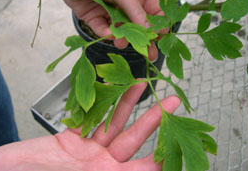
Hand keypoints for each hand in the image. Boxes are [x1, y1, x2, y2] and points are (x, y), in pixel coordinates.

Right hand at [0, 83, 179, 170]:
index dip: (161, 159)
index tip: (179, 140)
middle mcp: (100, 168)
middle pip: (132, 141)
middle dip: (153, 120)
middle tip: (172, 102)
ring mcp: (85, 153)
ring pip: (112, 124)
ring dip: (127, 104)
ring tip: (141, 85)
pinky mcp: (68, 140)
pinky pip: (86, 119)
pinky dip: (97, 104)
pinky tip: (109, 88)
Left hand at [42, 0, 162, 60]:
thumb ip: (135, 11)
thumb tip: (150, 29)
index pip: (152, 11)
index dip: (157, 24)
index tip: (160, 37)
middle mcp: (123, 3)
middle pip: (137, 25)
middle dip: (142, 39)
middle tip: (149, 54)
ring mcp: (108, 11)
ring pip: (119, 30)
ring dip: (122, 37)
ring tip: (123, 43)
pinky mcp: (92, 16)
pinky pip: (101, 29)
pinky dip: (105, 32)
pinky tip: (107, 34)